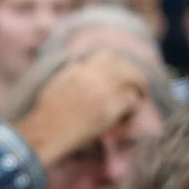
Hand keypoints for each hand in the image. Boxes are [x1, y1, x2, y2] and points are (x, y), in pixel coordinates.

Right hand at [13, 51, 150, 169]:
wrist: (46, 131)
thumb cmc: (47, 113)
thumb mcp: (55, 83)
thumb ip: (69, 71)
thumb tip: (77, 62)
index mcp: (80, 68)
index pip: (108, 56)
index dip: (120, 64)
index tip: (124, 72)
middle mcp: (93, 75)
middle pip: (126, 66)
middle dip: (136, 75)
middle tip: (141, 87)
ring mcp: (103, 90)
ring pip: (133, 80)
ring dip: (139, 89)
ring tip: (140, 98)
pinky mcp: (109, 107)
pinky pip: (132, 100)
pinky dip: (134, 106)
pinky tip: (128, 115)